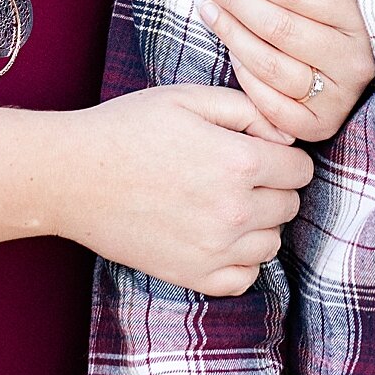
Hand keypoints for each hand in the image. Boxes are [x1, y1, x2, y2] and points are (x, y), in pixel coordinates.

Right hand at [48, 84, 313, 294]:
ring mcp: (215, 250)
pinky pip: (246, 277)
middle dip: (273, 187)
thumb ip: (248, 110)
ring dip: (259, 223)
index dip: (284, 155)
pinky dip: (240, 259)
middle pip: (290, 205)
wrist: (74, 176)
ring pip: (272, 242)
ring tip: (223, 202)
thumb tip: (287, 138)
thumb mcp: (189, 98)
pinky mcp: (193, 276)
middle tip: (236, 173)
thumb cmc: (128, 128)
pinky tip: (217, 236)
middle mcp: (235, 210)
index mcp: (239, 161)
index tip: (260, 150)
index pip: (301, 168)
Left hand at [197, 0, 374, 141]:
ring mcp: (339, 98)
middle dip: (236, 1)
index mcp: (360, 17)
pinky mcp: (320, 125)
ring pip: (271, 66)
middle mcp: (353, 61)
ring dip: (232, 35)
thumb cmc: (340, 3)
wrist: (358, 57)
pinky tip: (231, 52)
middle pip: (279, 27)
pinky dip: (246, 79)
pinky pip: (272, 105)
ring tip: (208, 9)